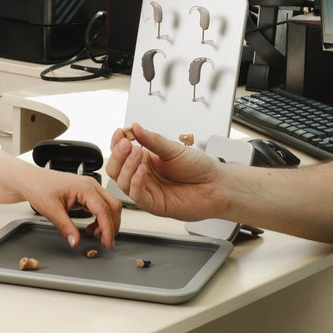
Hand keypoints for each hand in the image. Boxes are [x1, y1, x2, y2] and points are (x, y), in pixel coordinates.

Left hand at [20, 170, 121, 248]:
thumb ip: (65, 227)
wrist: (32, 180)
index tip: (107, 242)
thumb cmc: (40, 188)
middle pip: (113, 206)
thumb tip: (75, 241)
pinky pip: (101, 206)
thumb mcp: (51, 210)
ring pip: (109, 206)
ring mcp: (90, 188)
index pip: (103, 209)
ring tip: (94, 235)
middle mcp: (91, 185)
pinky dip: (101, 219)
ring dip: (107, 222)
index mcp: (84, 187)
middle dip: (112, 225)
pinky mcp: (87, 193)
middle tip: (105, 242)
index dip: (108, 228)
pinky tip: (91, 228)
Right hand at [106, 122, 223, 220]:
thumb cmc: (199, 168)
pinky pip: (137, 196)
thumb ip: (153, 140)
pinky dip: (136, 182)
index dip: (117, 143)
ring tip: (137, 153)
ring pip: (122, 182)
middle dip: (118, 155)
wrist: (216, 184)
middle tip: (127, 144)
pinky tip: (142, 170)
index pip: (121, 152)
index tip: (120, 133)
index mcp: (146, 160)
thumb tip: (135, 127)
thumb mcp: (173, 149)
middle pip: (116, 168)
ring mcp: (147, 190)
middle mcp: (143, 175)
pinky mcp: (154, 205)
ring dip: (127, 167)